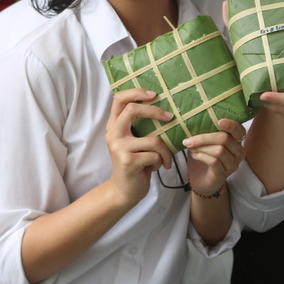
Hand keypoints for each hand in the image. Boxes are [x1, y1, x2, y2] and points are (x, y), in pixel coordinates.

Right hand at [104, 89, 174, 206]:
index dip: (136, 92)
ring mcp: (119, 148)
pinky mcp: (128, 161)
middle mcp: (113, 135)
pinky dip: (161, 161)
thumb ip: (139, 126)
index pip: (119, 99)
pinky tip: (156, 168)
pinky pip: (155, 155)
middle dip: (155, 111)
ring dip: (165, 151)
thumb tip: (164, 107)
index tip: (154, 94)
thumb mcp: (133, 142)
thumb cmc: (135, 164)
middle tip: (170, 117)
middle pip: (133, 110)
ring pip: (154, 139)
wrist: (124, 191)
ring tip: (163, 159)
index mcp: (114, 126)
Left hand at [183, 119, 245, 196]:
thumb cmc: (204, 158)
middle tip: (189, 140)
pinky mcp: (223, 174)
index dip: (231, 125)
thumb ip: (206, 132)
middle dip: (205, 138)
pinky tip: (194, 155)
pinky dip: (201, 156)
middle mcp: (238, 153)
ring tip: (191, 148)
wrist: (202, 181)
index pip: (239, 131)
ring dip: (202, 147)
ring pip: (219, 150)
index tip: (219, 121)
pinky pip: (214, 162)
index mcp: (236, 142)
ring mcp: (232, 164)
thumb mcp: (206, 143)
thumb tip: (193, 120)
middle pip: (225, 139)